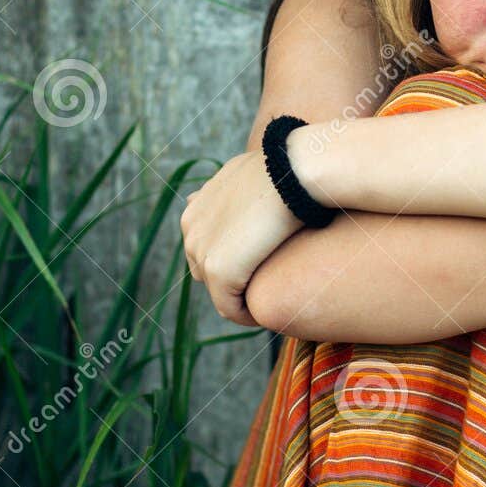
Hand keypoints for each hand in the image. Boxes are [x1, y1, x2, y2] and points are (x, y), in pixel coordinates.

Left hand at [181, 149, 306, 325]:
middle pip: (208, 273)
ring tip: (267, 302)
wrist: (294, 170)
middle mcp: (191, 231)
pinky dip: (246, 316)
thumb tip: (225, 195)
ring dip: (240, 300)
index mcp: (194, 211)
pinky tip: (267, 315)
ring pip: (219, 292)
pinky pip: (230, 308)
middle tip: (266, 285)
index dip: (235, 261)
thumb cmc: (282, 170)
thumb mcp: (247, 174)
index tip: (262, 266)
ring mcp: (202, 251)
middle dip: (233, 281)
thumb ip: (229, 191)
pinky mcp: (219, 272)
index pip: (208, 250)